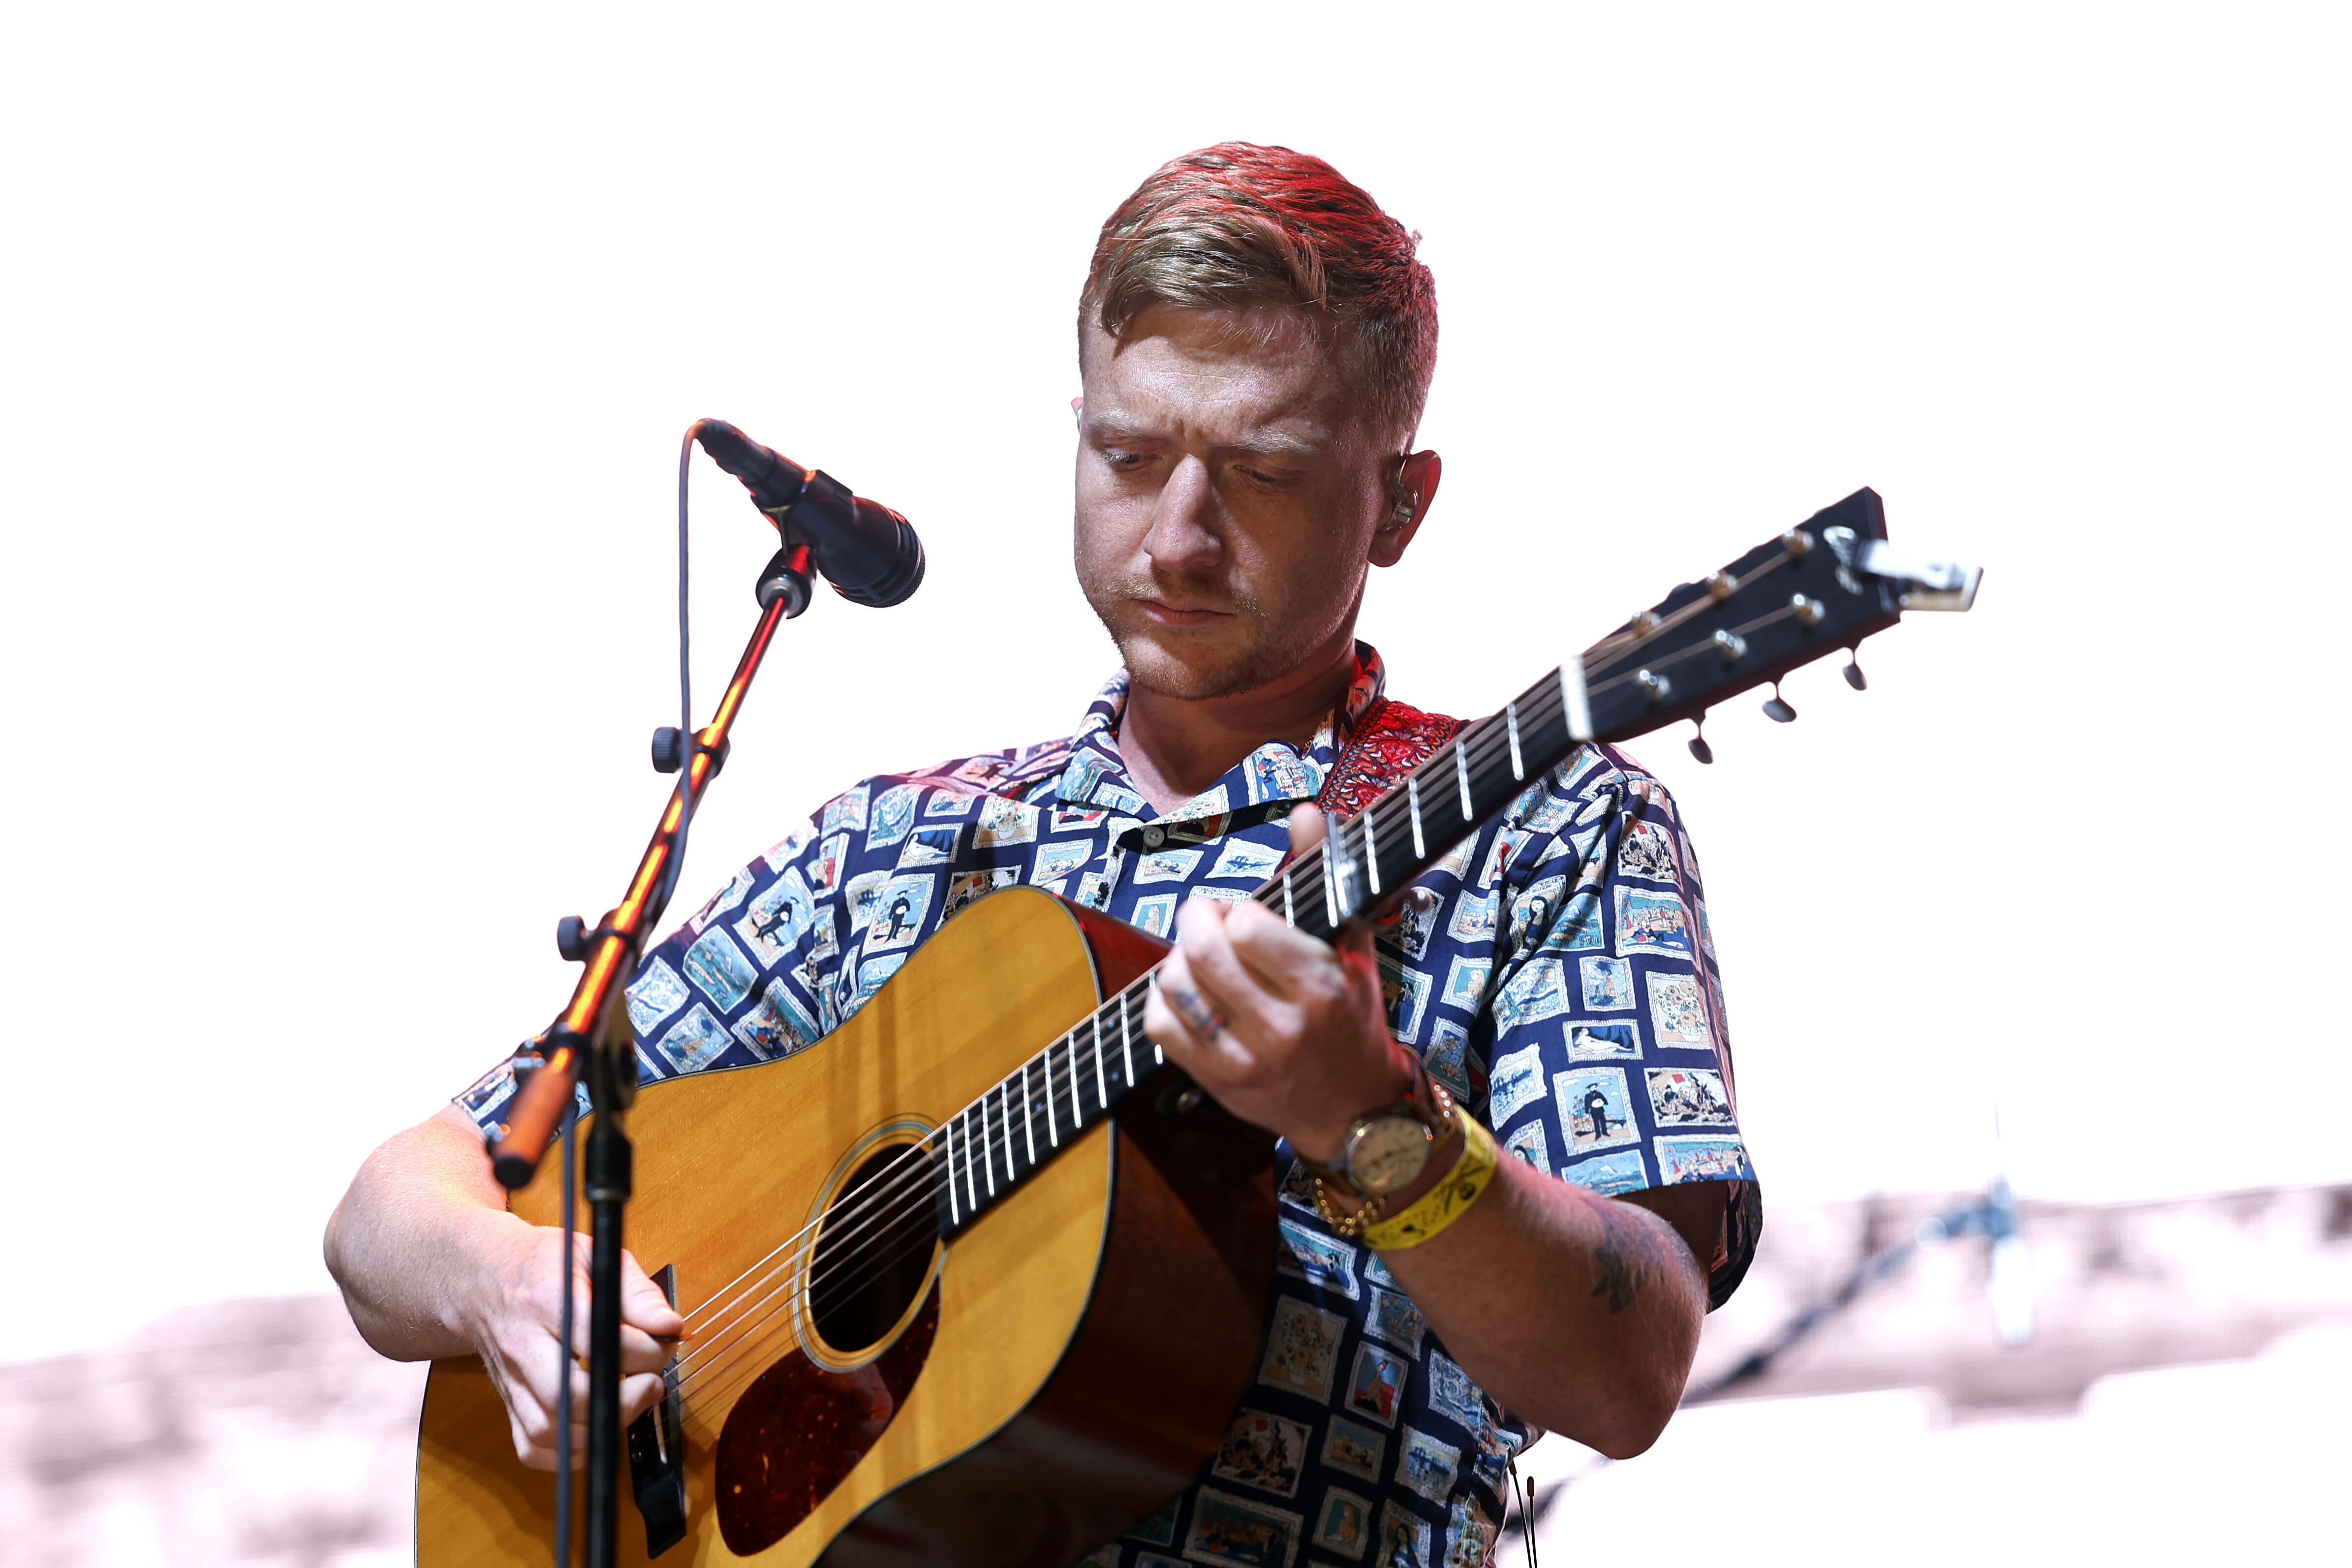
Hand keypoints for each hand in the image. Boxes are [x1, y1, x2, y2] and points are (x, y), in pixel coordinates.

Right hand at [460, 1217, 685, 1470]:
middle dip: (622, 1400)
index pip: (597, 1338)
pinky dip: (568, 1454)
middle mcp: (522, 1343)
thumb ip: (637, 1291)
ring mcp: (510, 1378)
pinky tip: (596, 1430)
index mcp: (547, 1298)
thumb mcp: (595, 1255)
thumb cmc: (545, 1264)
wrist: (483, 1277)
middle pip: (567, 1394)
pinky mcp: (507, 1402)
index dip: (643, 1349)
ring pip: (548, 1430)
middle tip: (651, 1383)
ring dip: (600, 1431)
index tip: (664, 1343)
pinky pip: (531, 1448)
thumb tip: (670, 1327)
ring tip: (630, 1403)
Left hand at [1143, 804, 1411, 1162]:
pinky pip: (1160, 1028)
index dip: (1238, 910)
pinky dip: (1161, 1000)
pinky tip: (1185, 992)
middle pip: (1201, 952)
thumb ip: (1325, 873)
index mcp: (1321, 986)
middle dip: (1195, 919)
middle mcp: (1282, 1025)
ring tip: (1198, 957)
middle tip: (1207, 918)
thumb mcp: (1352, 945)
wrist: (1354, 1110)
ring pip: (1174, 987)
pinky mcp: (1217, 1083)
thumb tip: (1303, 810)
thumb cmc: (1352, 1016)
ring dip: (1176, 959)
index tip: (1246, 914)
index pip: (1247, 927)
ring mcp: (1246, 1058)